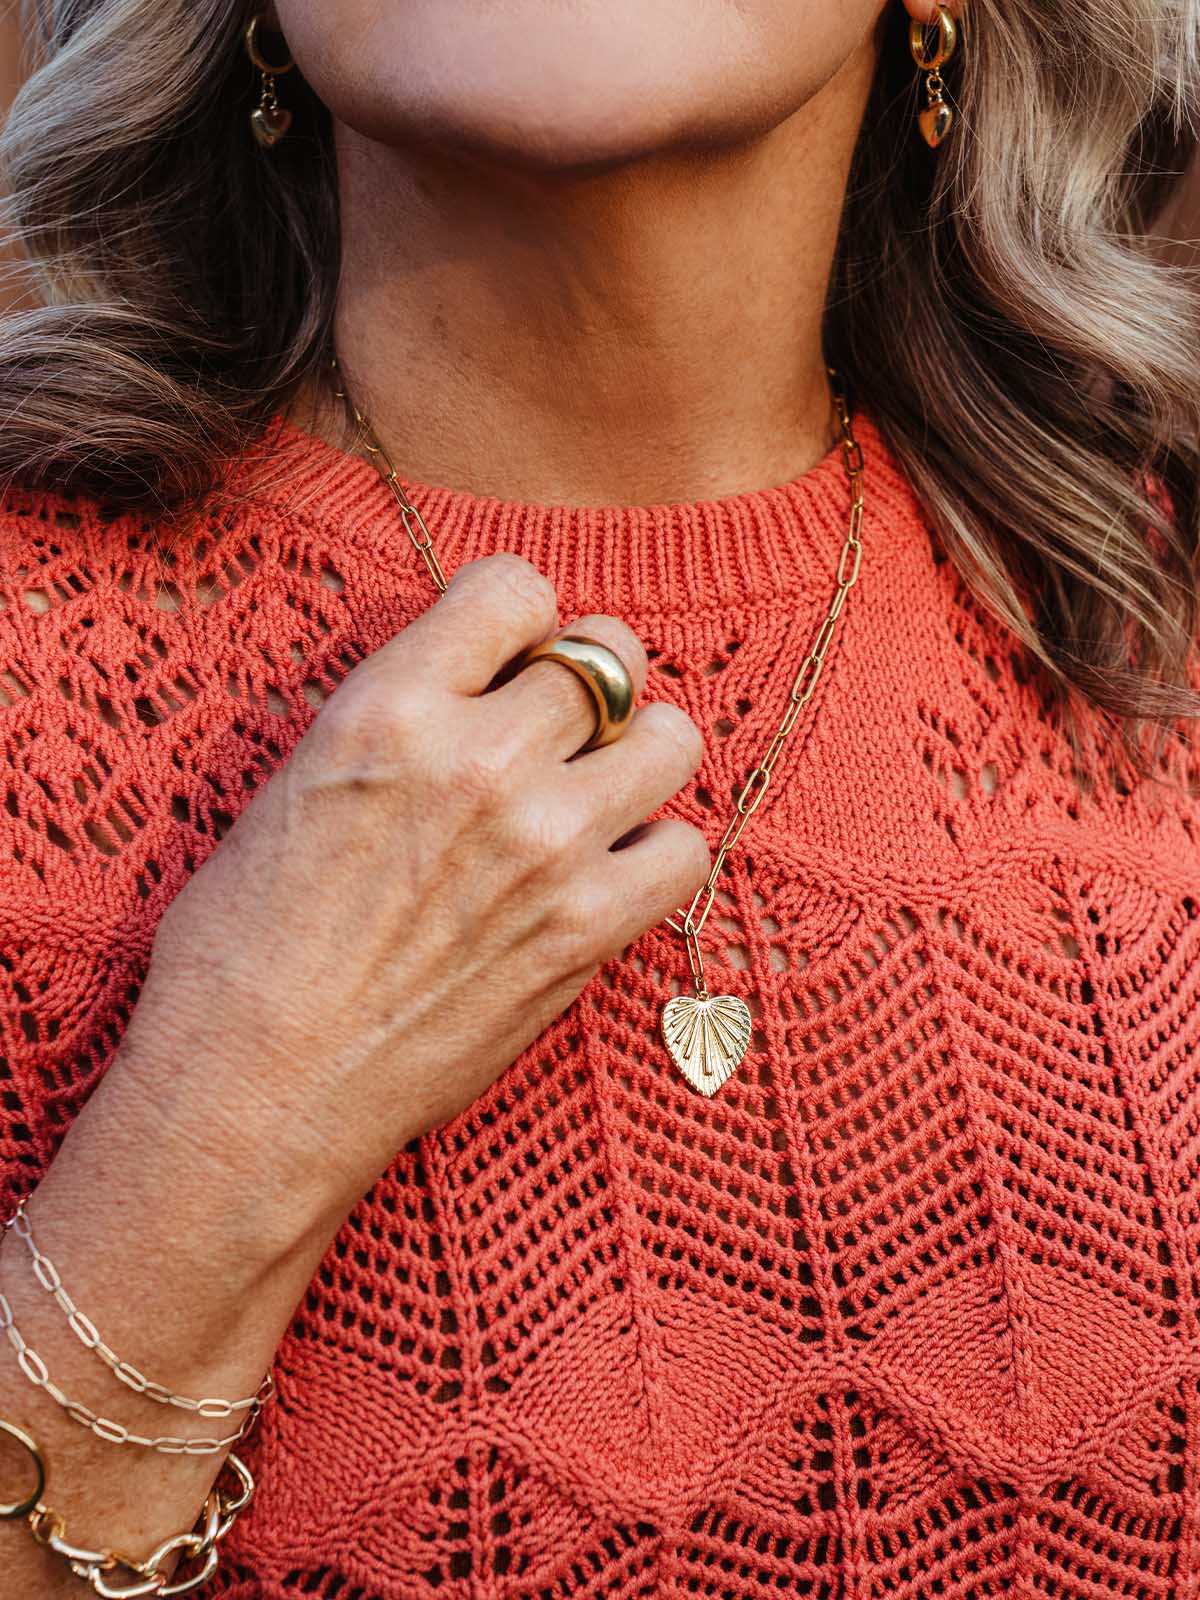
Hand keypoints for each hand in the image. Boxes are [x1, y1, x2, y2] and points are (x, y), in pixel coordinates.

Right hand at [123, 554, 708, 1247]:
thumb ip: (398, 717)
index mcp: (390, 707)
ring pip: (671, 738)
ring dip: (641, 753)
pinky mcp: (585, 930)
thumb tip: (470, 689)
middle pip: (610, 656)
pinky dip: (655, 853)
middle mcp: (479, 758)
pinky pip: (685, 849)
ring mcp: (545, 843)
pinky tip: (608, 872)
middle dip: (591, 682)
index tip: (511, 659)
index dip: (522, 619)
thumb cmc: (240, 946)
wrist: (255, 1090)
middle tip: (562, 730)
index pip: (515, 587)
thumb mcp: (296, 782)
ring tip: (600, 791)